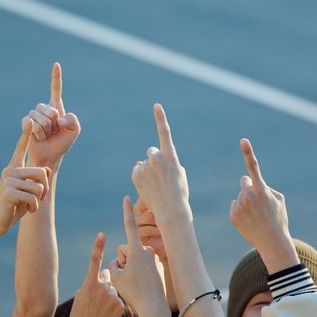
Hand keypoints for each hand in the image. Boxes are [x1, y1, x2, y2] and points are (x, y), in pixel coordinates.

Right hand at [0, 120, 49, 240]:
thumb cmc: (15, 205)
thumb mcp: (28, 190)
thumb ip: (35, 179)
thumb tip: (46, 171)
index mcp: (14, 166)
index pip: (21, 148)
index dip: (25, 134)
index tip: (29, 120)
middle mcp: (10, 170)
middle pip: (41, 173)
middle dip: (44, 189)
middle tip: (38, 199)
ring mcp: (8, 180)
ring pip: (38, 187)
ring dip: (38, 200)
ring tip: (31, 205)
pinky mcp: (8, 191)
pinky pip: (32, 197)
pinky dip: (34, 207)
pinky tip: (27, 210)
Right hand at [23, 63, 79, 170]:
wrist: (50, 155)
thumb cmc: (62, 142)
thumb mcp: (74, 130)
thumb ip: (72, 120)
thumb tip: (59, 118)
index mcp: (56, 107)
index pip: (55, 89)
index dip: (56, 77)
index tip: (56, 64)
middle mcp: (44, 109)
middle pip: (50, 110)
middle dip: (54, 124)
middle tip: (54, 132)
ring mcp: (33, 115)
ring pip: (41, 118)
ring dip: (46, 130)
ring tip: (46, 136)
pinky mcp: (25, 122)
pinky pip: (32, 124)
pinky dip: (39, 133)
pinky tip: (39, 138)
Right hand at [69, 233, 124, 316]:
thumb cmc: (79, 316)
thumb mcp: (80, 295)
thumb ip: (91, 283)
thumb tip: (101, 277)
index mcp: (89, 282)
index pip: (95, 260)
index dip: (98, 246)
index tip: (102, 234)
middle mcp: (102, 286)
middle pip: (108, 277)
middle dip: (105, 283)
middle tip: (97, 300)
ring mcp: (113, 295)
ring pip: (115, 289)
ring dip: (110, 296)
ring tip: (101, 311)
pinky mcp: (121, 304)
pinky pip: (120, 299)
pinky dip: (115, 305)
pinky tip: (108, 315)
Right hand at [109, 197, 166, 316]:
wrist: (154, 307)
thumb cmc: (134, 293)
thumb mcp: (115, 277)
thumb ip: (112, 263)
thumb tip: (119, 260)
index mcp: (137, 250)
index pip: (129, 225)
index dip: (126, 211)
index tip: (127, 197)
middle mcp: (147, 250)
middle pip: (127, 249)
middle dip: (123, 260)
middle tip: (127, 278)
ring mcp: (154, 257)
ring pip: (135, 258)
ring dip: (132, 267)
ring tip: (136, 283)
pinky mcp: (158, 265)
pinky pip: (143, 265)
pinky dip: (140, 272)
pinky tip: (144, 284)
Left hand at [131, 104, 190, 223]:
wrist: (171, 211)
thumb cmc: (179, 193)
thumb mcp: (179, 174)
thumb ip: (167, 161)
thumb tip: (147, 159)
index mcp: (171, 155)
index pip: (165, 132)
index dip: (160, 118)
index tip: (156, 105)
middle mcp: (157, 158)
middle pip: (151, 151)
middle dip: (154, 159)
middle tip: (160, 174)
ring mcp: (146, 166)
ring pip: (144, 164)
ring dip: (148, 171)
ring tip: (156, 185)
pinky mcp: (137, 175)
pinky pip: (137, 171)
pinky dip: (141, 178)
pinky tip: (148, 187)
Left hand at [229, 139, 296, 267]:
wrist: (272, 243)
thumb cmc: (278, 219)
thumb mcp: (279, 199)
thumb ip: (265, 186)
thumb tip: (251, 183)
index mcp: (261, 190)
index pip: (253, 167)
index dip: (248, 152)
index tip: (243, 140)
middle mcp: (248, 196)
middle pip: (244, 181)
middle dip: (249, 187)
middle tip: (258, 201)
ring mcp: (239, 205)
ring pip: (240, 195)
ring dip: (246, 201)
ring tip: (256, 215)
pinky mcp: (233, 215)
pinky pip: (235, 205)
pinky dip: (240, 211)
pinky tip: (249, 220)